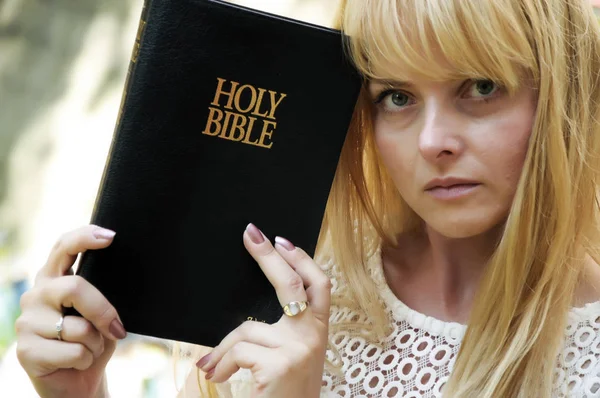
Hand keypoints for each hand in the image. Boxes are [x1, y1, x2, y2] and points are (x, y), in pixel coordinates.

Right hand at [15, 225, 126, 397]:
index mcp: (54, 279)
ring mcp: (27, 322)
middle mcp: (36, 295)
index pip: (63, 247)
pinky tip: (75, 363)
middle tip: (118, 329)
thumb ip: (101, 293)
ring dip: (96, 343)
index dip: (84, 238)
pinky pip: (74, 352)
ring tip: (88, 349)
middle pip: (75, 288)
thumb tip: (119, 278)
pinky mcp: (26, 351)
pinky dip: (86, 360)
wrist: (79, 382)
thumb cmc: (93, 341)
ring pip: (79, 327)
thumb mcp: (102, 313)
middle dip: (103, 310)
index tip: (110, 237)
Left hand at [195, 223, 330, 397]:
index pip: (319, 285)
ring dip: (223, 350)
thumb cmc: (284, 391)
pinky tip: (217, 376)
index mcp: (317, 331)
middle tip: (250, 234)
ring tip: (213, 367)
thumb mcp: (289, 357)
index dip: (303, 260)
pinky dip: (220, 363)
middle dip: (269, 257)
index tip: (281, 240)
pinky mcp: (281, 364)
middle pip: (292, 284)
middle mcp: (315, 336)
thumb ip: (279, 331)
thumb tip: (250, 315)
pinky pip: (237, 350)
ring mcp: (300, 349)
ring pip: (246, 330)